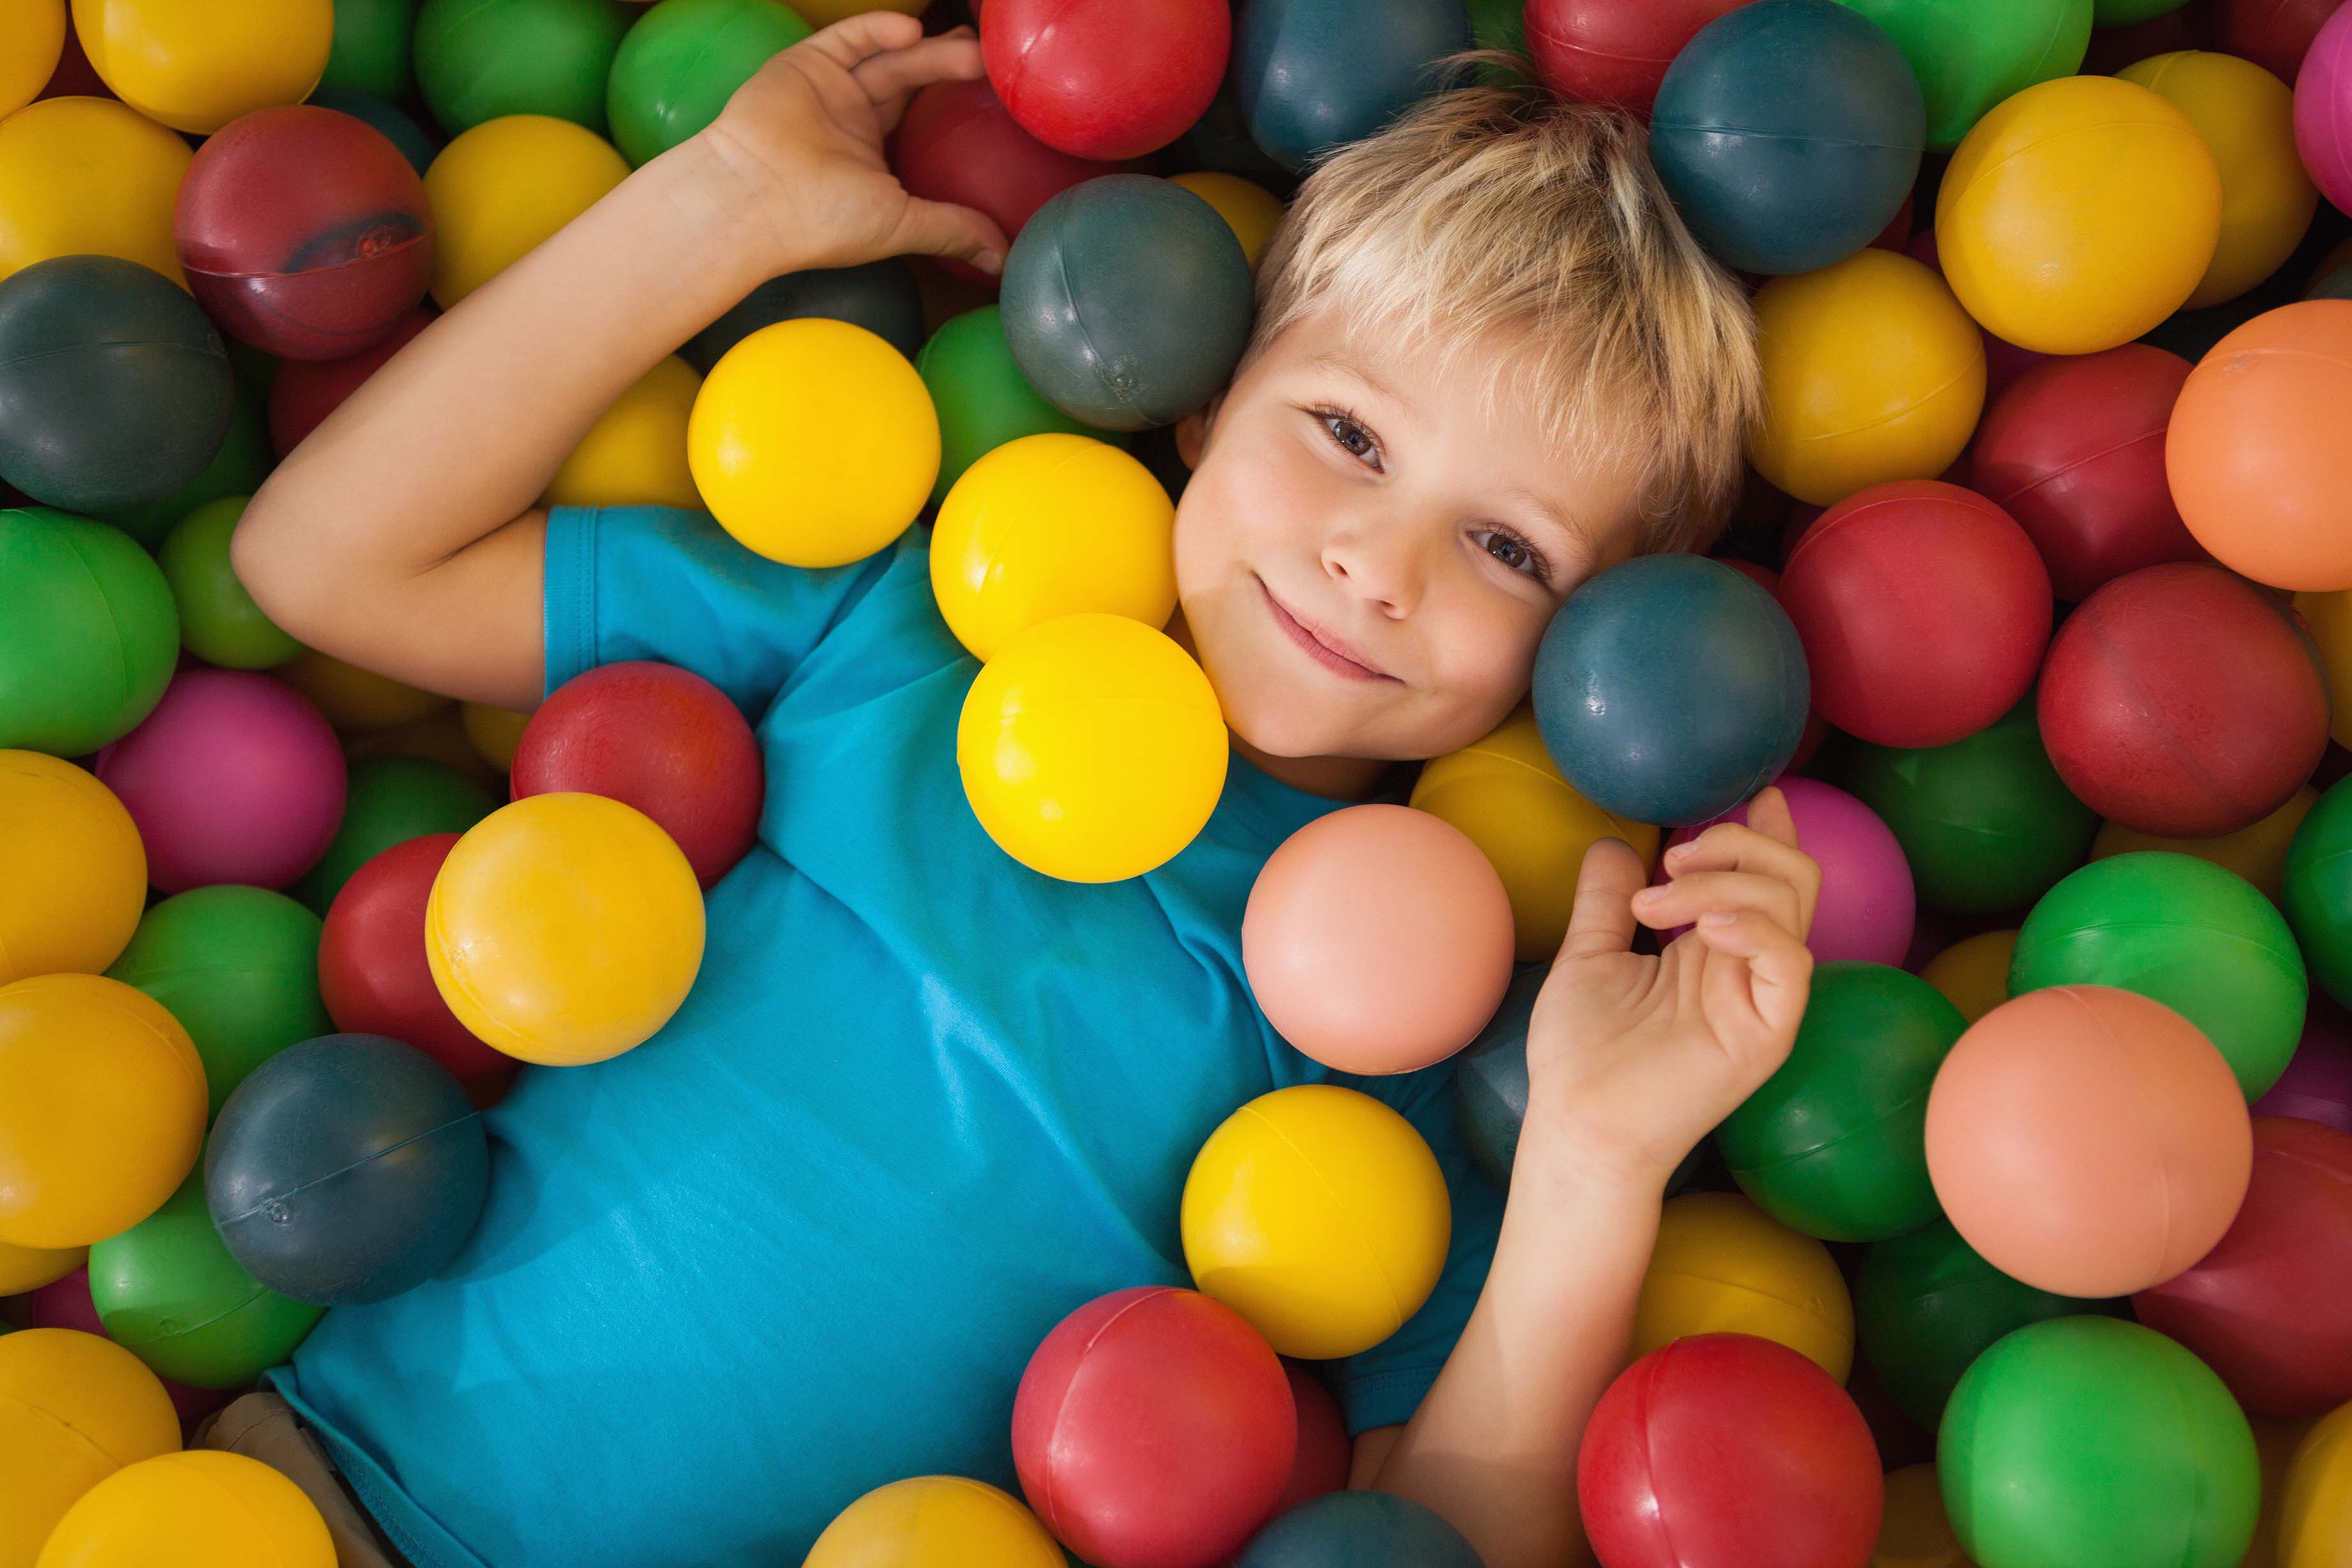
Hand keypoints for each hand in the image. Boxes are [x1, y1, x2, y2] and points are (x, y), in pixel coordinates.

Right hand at [692, 13, 1008, 276]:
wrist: (753, 202)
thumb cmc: (822, 221)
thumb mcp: (901, 224)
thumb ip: (951, 231)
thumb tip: (1002, 259)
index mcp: (869, 155)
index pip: (917, 119)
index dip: (951, 105)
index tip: (992, 99)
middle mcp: (848, 118)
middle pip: (908, 82)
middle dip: (948, 68)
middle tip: (987, 62)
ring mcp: (827, 89)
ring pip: (886, 59)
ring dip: (929, 52)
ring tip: (970, 51)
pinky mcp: (805, 64)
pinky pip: (850, 39)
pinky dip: (880, 30)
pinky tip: (914, 33)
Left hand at [1518, 788, 1820, 1196]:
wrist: (1576, 1124)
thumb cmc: (1580, 1053)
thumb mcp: (1588, 955)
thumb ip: (1607, 900)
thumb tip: (1611, 843)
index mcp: (1713, 948)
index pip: (1762, 876)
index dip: (1767, 829)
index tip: (1754, 791)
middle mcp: (1746, 968)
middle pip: (1791, 876)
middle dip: (1739, 842)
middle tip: (1673, 853)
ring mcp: (1761, 1000)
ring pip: (1792, 904)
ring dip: (1723, 880)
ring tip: (1656, 901)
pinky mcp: (1767, 1033)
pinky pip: (1792, 963)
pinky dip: (1756, 927)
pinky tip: (1706, 928)